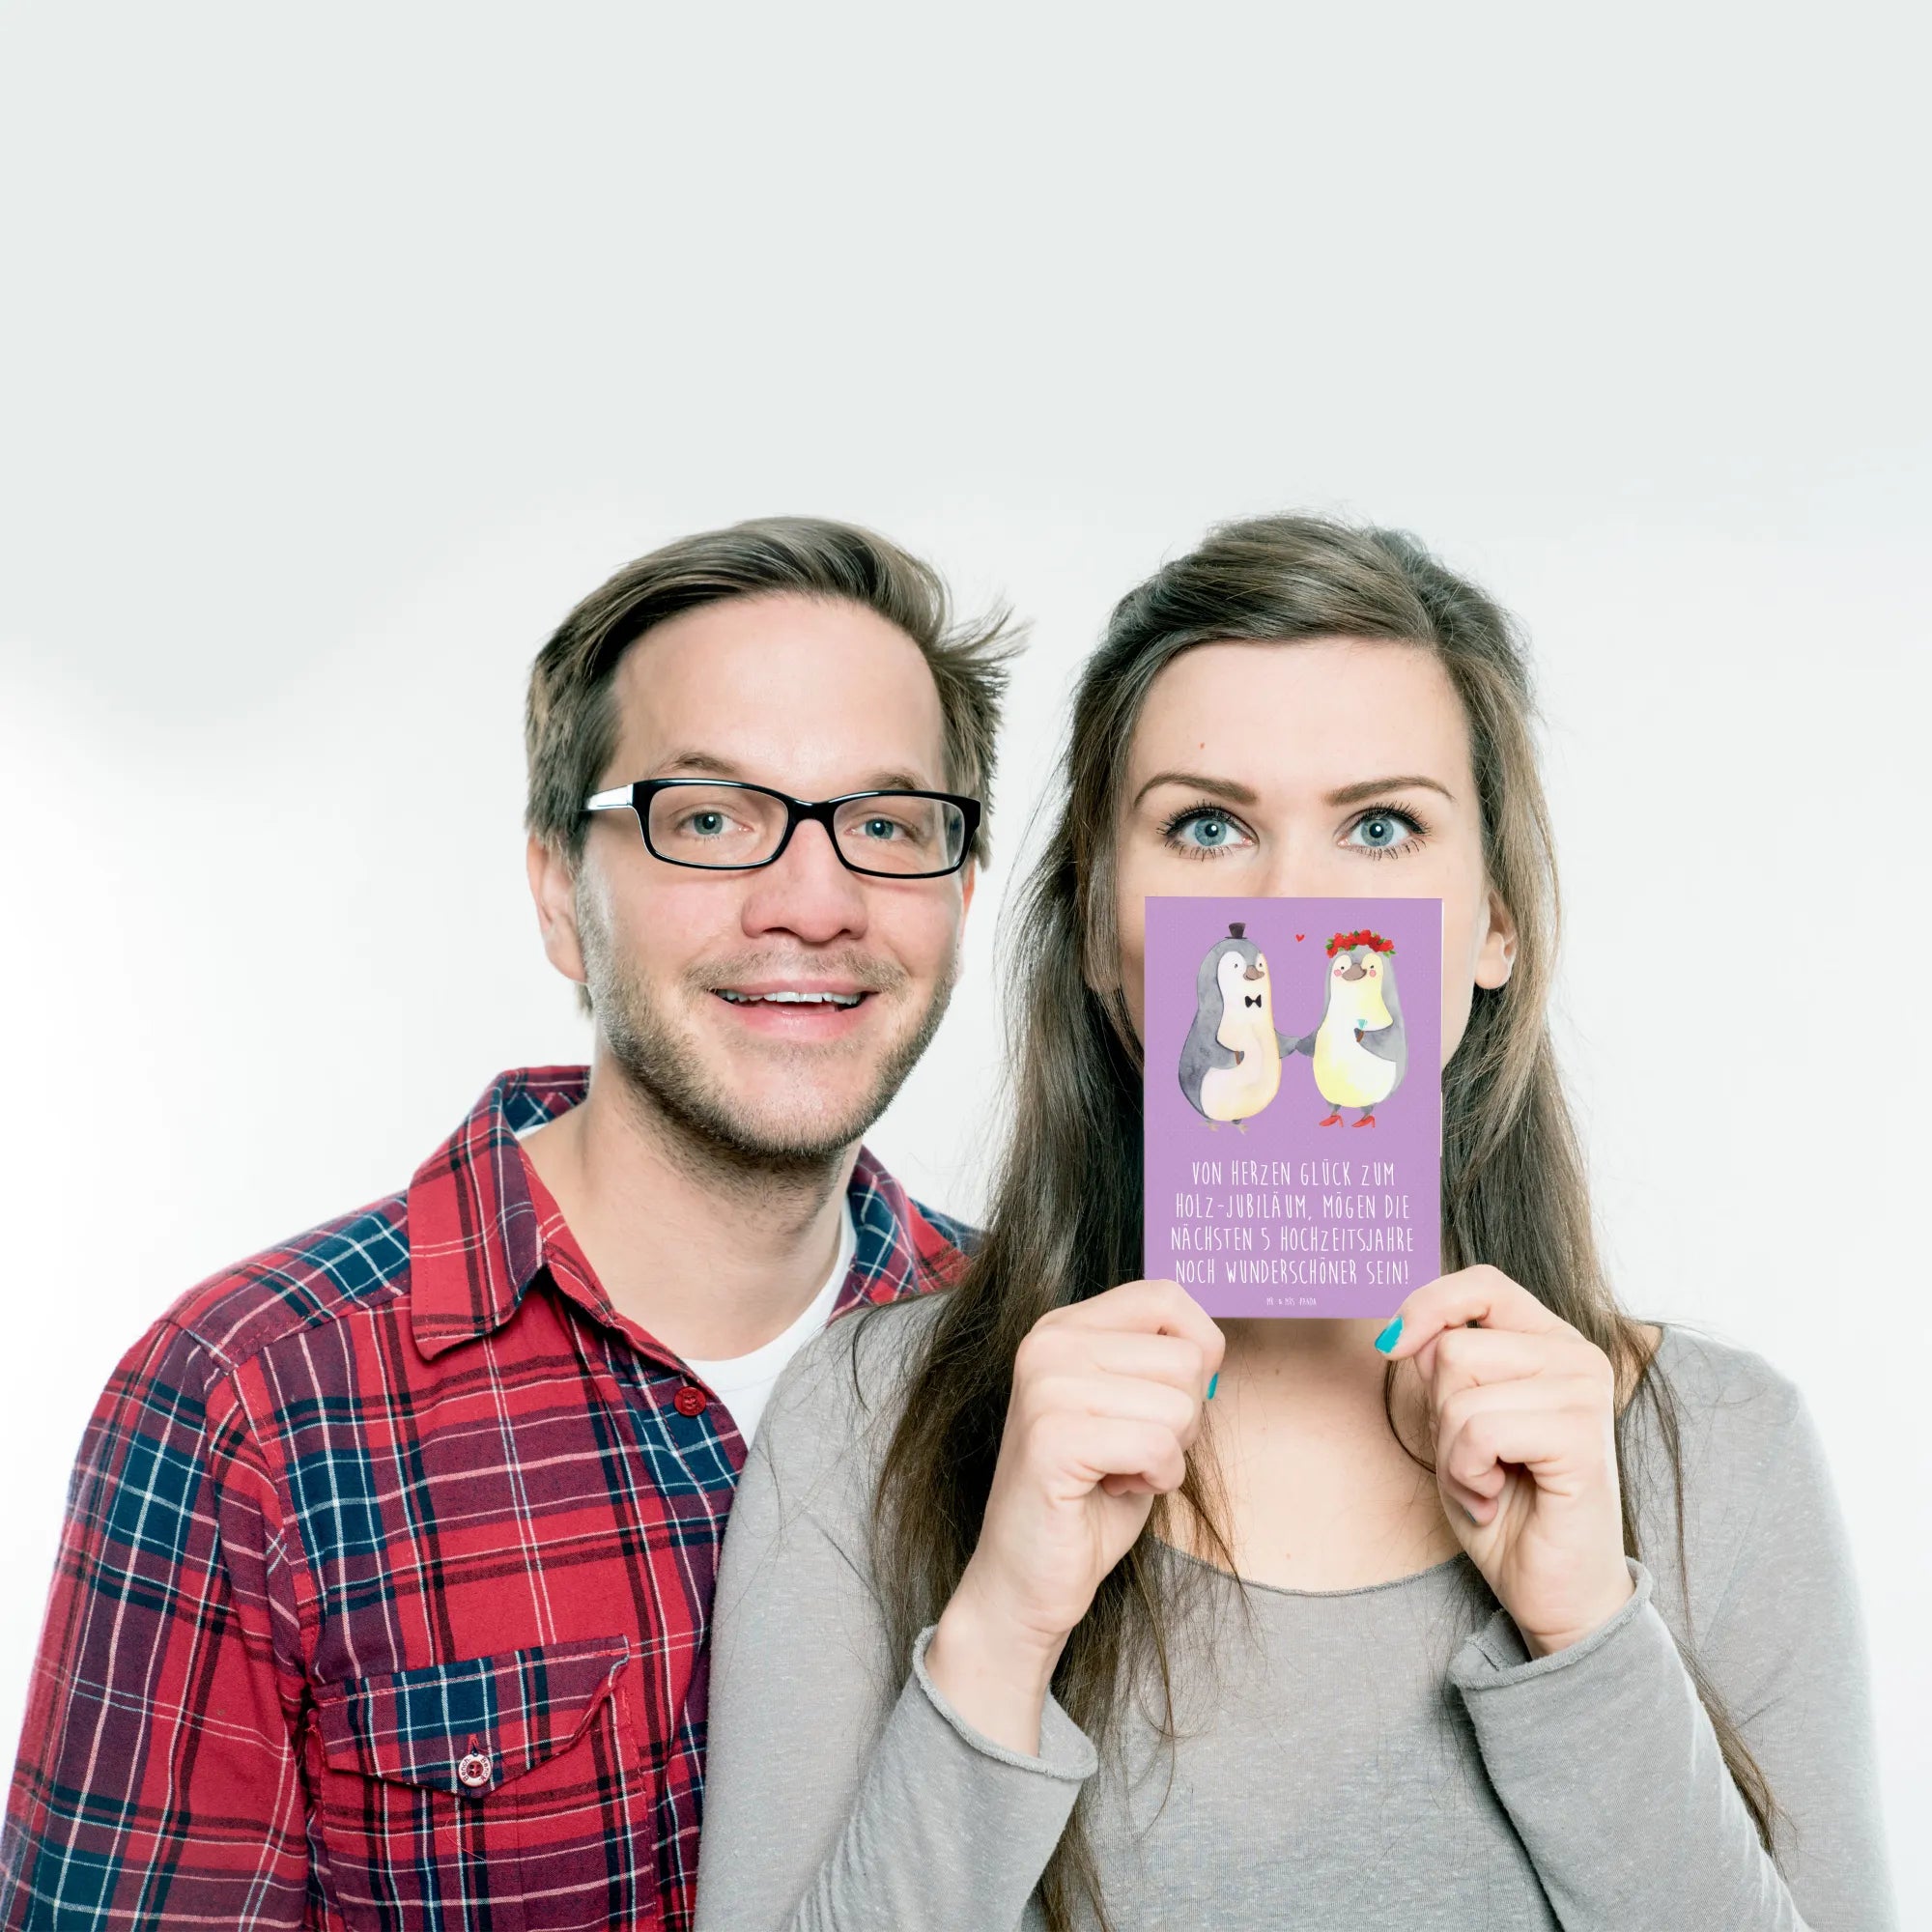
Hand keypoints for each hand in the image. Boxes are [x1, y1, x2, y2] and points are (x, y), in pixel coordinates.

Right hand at [927, 1280, 1222, 1750]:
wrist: (1028, 1576)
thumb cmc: (1090, 1495)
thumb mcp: (1131, 1409)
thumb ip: (1160, 1364)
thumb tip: (1214, 1345)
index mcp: (1064, 1327)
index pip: (1167, 1297)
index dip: (1199, 1351)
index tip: (1170, 1401)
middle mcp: (1048, 1343)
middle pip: (1185, 1359)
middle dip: (1182, 1418)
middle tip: (1131, 1452)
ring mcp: (1045, 1386)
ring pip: (1179, 1405)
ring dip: (1168, 1455)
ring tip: (1118, 1472)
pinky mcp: (1053, 1438)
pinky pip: (1158, 1447)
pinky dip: (1156, 1480)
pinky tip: (1112, 1491)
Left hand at [1381, 1266, 1632, 1656]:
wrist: (1550, 1590)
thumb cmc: (1504, 1505)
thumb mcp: (1455, 1424)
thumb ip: (1442, 1369)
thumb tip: (1405, 1333)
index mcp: (1550, 1342)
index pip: (1483, 1284)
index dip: (1427, 1305)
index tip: (1391, 1346)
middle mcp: (1577, 1357)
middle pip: (1453, 1348)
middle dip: (1439, 1414)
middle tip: (1474, 1462)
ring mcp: (1585, 1394)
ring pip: (1460, 1390)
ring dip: (1452, 1452)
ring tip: (1488, 1483)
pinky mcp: (1583, 1438)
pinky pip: (1480, 1430)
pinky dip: (1468, 1474)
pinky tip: (1497, 1499)